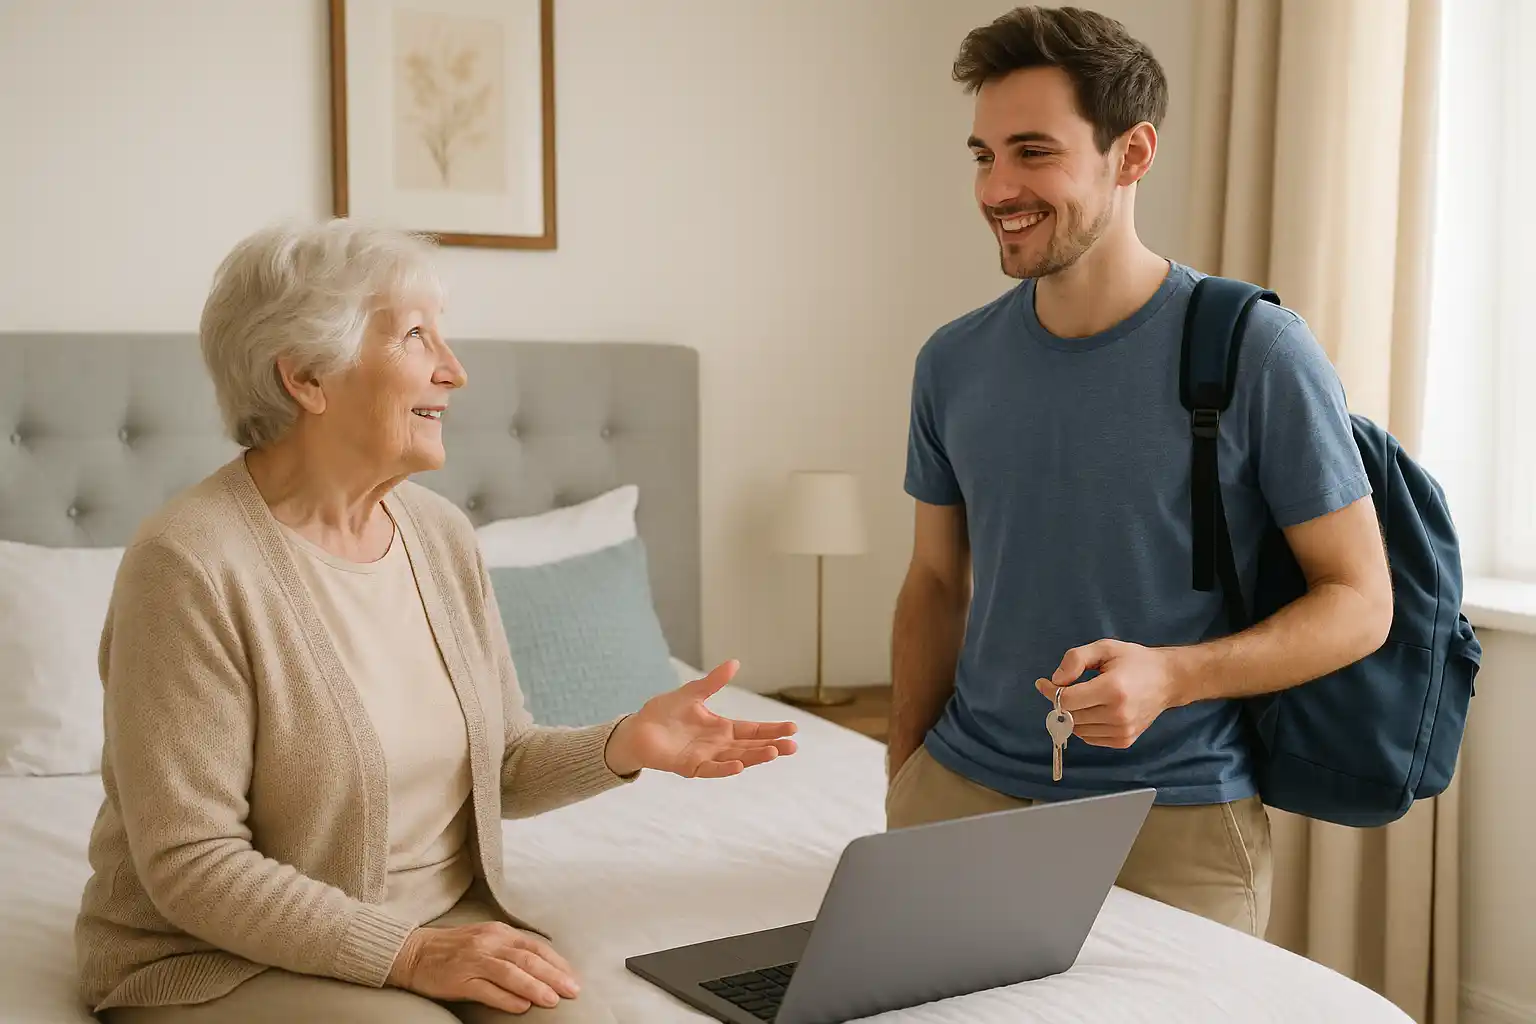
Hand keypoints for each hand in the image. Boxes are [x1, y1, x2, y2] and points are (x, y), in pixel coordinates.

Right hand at [388, 922, 580, 1012]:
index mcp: (499, 932)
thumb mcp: (487, 940)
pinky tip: (522, 1007)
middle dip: (553, 976)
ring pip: (511, 973)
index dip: (557, 963)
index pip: (536, 947)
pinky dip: (507, 998)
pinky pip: (487, 989)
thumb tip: (544, 967)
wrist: (414, 952)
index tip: (573, 978)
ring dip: (535, 987)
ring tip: (552, 1001)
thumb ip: (512, 950)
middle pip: (528, 959)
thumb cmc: (455, 949)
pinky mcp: (459, 979)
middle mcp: (489, 943)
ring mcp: (474, 960)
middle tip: (573, 991)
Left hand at [603, 660, 798, 777]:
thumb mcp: (692, 693)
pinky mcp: (689, 766)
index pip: (752, 729)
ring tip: (774, 752)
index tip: (793, 728)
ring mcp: (705, 757)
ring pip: (736, 758)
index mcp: (721, 728)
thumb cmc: (663, 713)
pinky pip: (711, 769)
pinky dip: (725, 769)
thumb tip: (734, 662)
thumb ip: (713, 682)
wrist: (636, 729)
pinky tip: (740, 766)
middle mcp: (717, 745)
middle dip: (772, 746)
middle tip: (793, 746)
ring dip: (755, 757)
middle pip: (750, 746)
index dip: (772, 730)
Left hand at [1033, 639, 1183, 748]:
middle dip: (1062, 702)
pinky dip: (1085, 726)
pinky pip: (1090, 738)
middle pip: (1070, 716)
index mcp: (1113, 689)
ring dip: (1073, 715)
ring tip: (1086, 698)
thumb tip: (1056, 680)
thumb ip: (1076, 659)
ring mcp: (1123, 730)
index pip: (1067, 700)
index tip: (1043, 683)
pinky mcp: (1125, 740)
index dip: (1050, 691)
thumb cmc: (1135, 661)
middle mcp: (1118, 714)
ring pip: (1078, 730)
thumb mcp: (1105, 648)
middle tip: (1067, 687)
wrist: (1168, 680)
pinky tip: (1095, 710)